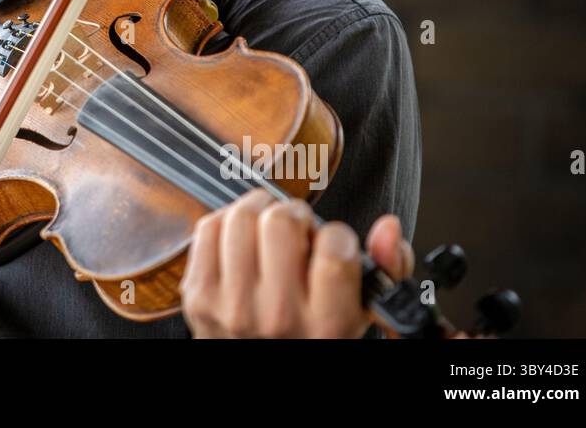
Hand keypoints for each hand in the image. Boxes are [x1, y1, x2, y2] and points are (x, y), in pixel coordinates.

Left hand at [180, 188, 413, 337]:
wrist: (260, 372)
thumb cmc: (311, 337)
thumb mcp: (362, 316)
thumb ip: (386, 271)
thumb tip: (387, 228)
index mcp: (326, 325)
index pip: (335, 246)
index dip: (337, 235)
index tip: (332, 246)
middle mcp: (277, 316)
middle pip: (282, 221)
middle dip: (295, 217)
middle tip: (298, 236)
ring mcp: (231, 305)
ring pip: (242, 216)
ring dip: (259, 214)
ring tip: (269, 236)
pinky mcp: (198, 294)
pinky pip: (209, 226)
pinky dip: (227, 226)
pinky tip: (242, 245)